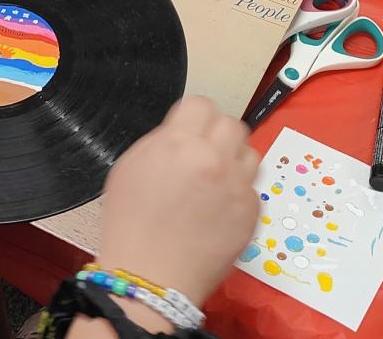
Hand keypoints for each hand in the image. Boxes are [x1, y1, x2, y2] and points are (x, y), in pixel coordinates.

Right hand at [96, 96, 259, 313]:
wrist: (149, 277)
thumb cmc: (130, 223)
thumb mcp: (130, 167)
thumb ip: (161, 142)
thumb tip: (182, 134)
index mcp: (179, 144)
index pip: (202, 104)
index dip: (193, 118)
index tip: (187, 132)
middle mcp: (214, 159)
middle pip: (232, 124)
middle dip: (216, 135)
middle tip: (203, 154)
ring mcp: (237, 186)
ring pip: (250, 152)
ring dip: (233, 160)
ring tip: (215, 179)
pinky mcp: (252, 213)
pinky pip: (252, 187)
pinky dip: (238, 192)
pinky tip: (218, 209)